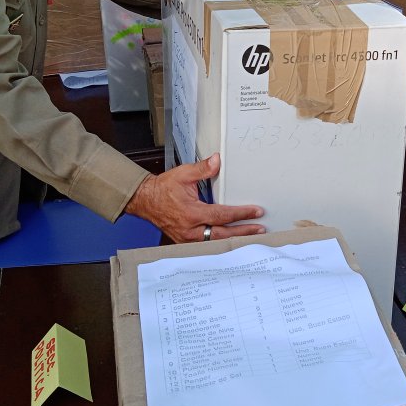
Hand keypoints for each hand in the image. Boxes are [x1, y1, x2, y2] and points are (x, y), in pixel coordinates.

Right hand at [124, 153, 264, 242]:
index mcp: (192, 213)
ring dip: (234, 239)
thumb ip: (203, 169)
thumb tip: (217, 161)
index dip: (242, 214)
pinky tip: (232, 240)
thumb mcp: (183, 174)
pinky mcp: (185, 241)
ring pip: (216, 242)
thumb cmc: (163, 189)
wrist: (145, 201)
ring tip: (250, 235)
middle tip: (260, 229)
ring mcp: (187, 238)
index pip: (223, 215)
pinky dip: (221, 243)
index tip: (256, 212)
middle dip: (243, 231)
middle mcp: (191, 229)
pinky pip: (207, 244)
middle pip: (223, 234)